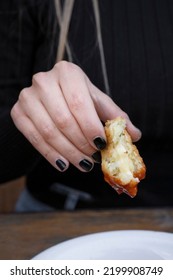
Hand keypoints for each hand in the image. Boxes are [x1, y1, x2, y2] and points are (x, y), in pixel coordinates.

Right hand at [11, 61, 140, 171]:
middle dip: (81, 144)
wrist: (50, 97)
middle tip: (94, 158)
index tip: (102, 145)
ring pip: (48, 131)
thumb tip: (135, 135)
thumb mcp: (97, 103)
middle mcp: (44, 80)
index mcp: (67, 72)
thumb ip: (116, 117)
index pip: (79, 102)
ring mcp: (28, 96)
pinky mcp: (17, 112)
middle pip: (63, 119)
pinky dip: (51, 155)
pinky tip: (64, 164)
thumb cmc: (78, 98)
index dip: (91, 127)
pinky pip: (34, 138)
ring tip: (84, 164)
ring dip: (69, 152)